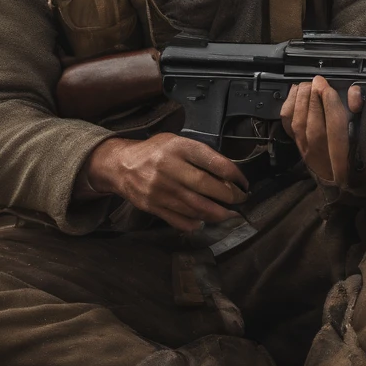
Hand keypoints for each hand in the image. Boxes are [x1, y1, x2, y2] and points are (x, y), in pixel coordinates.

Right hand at [80, 134, 248, 231]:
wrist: (121, 166)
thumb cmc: (155, 152)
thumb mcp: (177, 142)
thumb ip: (199, 155)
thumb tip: (229, 174)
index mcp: (178, 147)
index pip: (213, 162)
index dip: (234, 175)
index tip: (243, 183)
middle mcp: (168, 168)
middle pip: (207, 186)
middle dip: (230, 196)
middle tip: (241, 200)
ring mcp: (160, 189)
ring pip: (196, 207)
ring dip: (218, 213)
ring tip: (230, 214)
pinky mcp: (153, 206)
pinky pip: (181, 220)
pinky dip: (197, 223)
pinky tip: (205, 220)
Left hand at [280, 76, 363, 185]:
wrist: (345, 179)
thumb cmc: (360, 154)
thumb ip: (363, 112)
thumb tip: (354, 94)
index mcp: (348, 156)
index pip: (336, 127)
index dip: (330, 104)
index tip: (328, 87)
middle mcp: (326, 157)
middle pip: (314, 126)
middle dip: (315, 99)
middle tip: (318, 82)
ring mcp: (309, 153)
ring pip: (299, 126)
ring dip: (302, 102)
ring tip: (308, 86)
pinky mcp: (299, 147)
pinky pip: (289, 126)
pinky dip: (290, 107)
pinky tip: (296, 94)